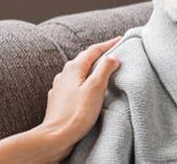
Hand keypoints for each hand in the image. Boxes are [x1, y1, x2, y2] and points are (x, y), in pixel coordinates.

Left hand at [40, 37, 120, 159]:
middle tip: (113, 51)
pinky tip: (87, 88)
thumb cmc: (77, 113)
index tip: (120, 39)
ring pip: (78, 72)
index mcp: (73, 68)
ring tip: (102, 69)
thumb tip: (113, 57)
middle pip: (84, 59)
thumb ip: (105, 69)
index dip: (108, 44)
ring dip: (91, 68)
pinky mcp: (59, 99)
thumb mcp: (96, 88)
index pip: (93, 50)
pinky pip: (74, 84)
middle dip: (99, 54)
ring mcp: (60, 87)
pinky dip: (84, 81)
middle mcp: (64, 74)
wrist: (56, 136)